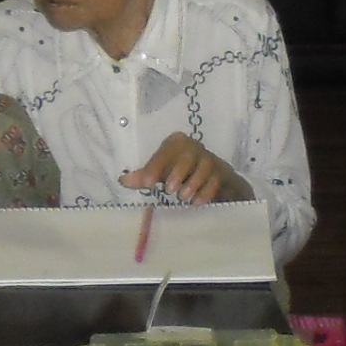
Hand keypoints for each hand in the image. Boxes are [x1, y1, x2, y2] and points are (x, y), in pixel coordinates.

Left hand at [122, 132, 243, 204]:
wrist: (211, 178)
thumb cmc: (181, 172)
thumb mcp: (161, 173)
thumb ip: (144, 177)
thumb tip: (123, 180)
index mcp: (176, 143)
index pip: (165, 152)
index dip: (156, 166)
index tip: (148, 183)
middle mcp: (194, 147)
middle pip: (187, 156)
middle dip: (178, 173)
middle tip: (170, 190)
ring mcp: (209, 159)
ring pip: (204, 167)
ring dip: (193, 183)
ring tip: (184, 197)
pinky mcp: (222, 172)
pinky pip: (215, 180)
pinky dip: (206, 192)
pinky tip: (197, 202)